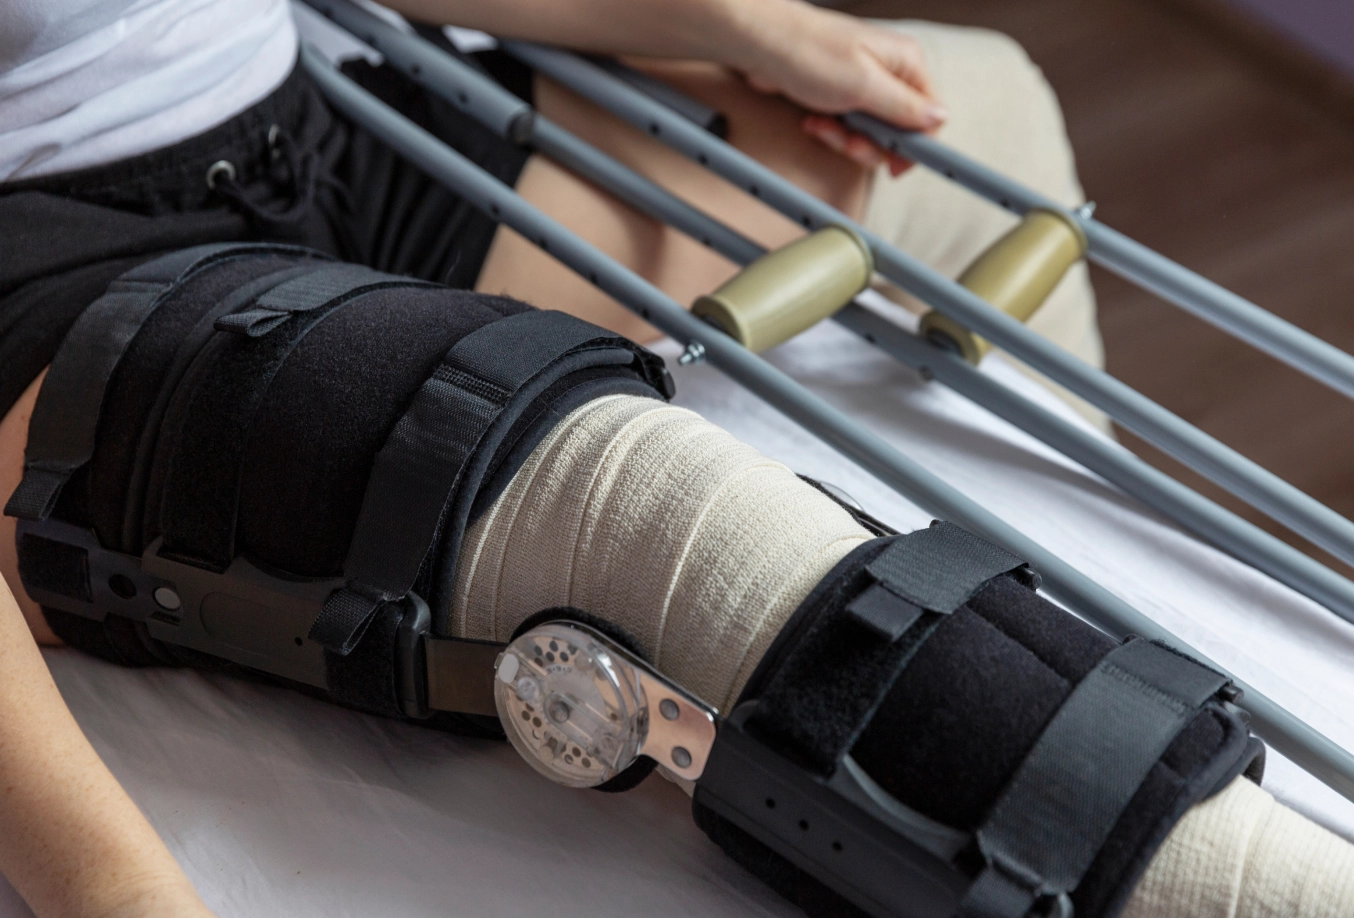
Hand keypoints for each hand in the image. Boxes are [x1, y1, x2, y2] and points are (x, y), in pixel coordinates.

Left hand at [730, 1, 944, 175]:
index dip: (915, 146)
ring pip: (869, 134)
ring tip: (823, 125)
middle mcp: (889, 73)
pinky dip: (830, 131)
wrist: (761, 43)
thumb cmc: (809, 53)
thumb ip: (904, 107)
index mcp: (905, 63)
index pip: (930, 115)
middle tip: (848, 141)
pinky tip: (813, 121)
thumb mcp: (863, 85)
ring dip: (844, 139)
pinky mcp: (840, 95)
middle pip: (898, 130)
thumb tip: (940, 119)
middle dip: (869, 143)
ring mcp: (863, 85)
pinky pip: (846, 128)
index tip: (894, 165)